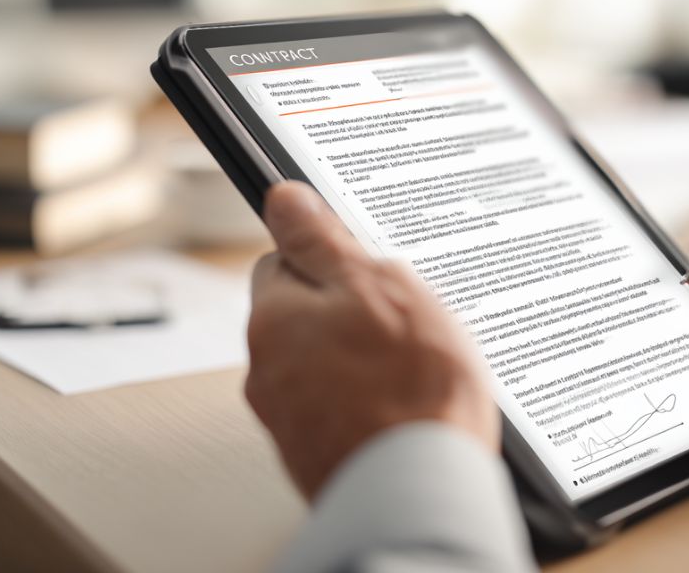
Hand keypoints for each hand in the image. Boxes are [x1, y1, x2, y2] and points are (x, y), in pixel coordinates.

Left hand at [244, 181, 498, 499]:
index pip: (283, 261)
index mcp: (273, 319)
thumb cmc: (409, 389)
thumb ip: (322, 241)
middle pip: (304, 314)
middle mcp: (267, 371)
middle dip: (346, 309)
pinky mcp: (316, 454)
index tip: (366, 267)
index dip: (331, 258)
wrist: (422, 491)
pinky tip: (404, 404)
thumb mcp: (375, 287)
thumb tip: (283, 198)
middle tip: (399, 317)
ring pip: (323, 362)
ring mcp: (289, 419)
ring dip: (358, 357)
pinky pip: (339, 407)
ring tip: (410, 366)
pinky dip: (366, 400)